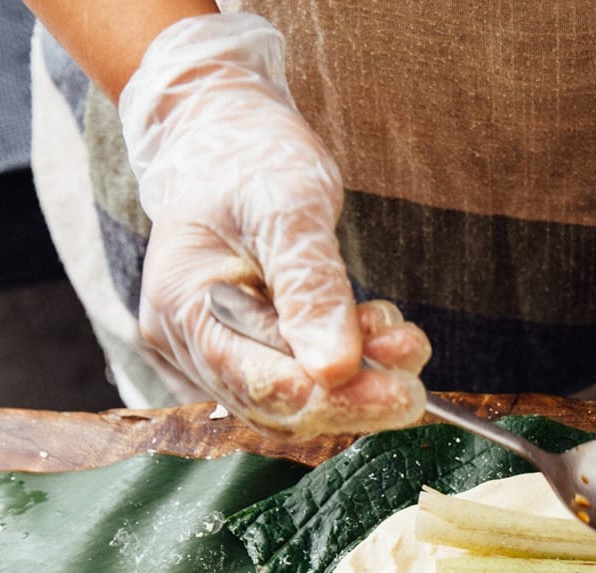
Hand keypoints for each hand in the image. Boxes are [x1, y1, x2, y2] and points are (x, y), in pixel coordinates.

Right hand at [119, 13, 430, 433]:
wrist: (227, 143)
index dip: (335, 399)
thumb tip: (336, 369)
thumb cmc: (252, 161)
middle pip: (277, 406)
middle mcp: (183, 341)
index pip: (260, 383)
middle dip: (355, 392)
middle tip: (414, 357)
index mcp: (181, 304)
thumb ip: (311, 288)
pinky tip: (375, 333)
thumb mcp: (290, 207)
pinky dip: (342, 368)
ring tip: (401, 336)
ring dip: (357, 380)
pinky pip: (293, 383)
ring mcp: (206, 352)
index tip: (405, 393)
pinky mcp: (238, 353)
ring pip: (291, 402)